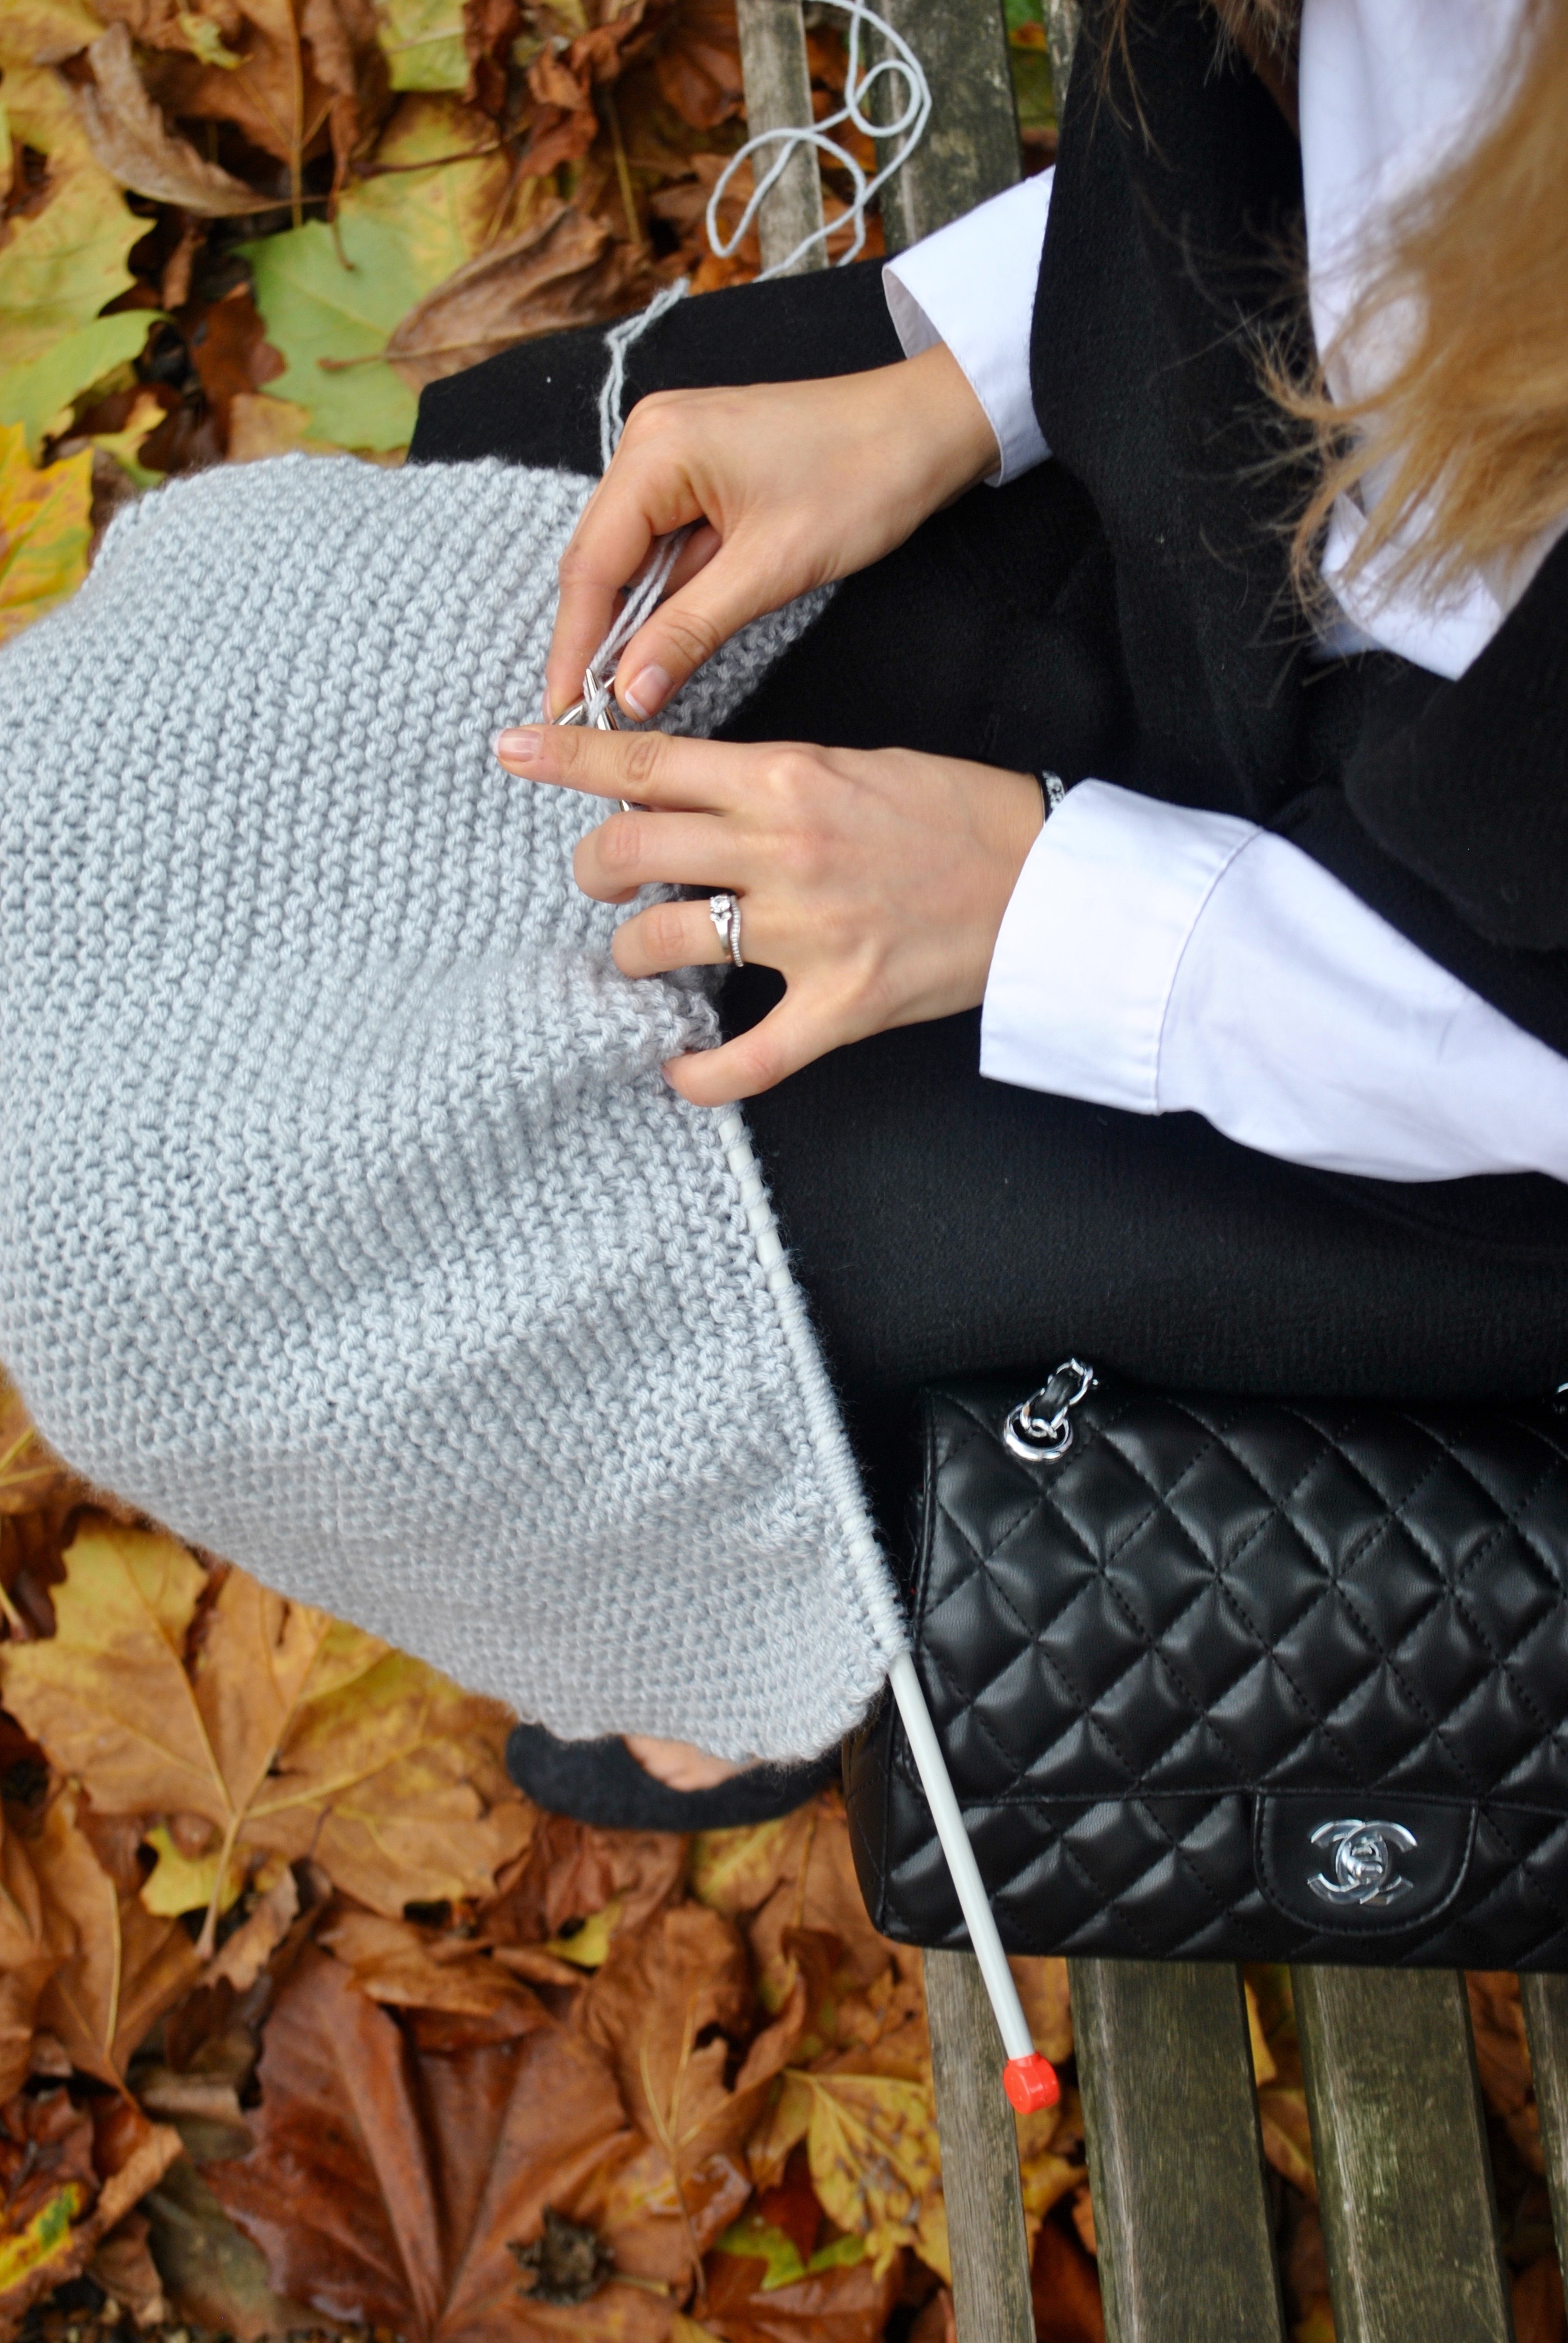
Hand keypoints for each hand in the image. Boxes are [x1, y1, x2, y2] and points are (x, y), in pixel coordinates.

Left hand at [493, 722, 1042, 1103]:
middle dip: (593, 868)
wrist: (1045, 880)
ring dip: (630, 955)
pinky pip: (745, 1057)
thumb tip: (686, 792)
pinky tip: (679, 1072)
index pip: (648, 763)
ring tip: (643, 960)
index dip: (566, 757)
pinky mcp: (839, 1005)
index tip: (511, 749)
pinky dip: (700, 1074)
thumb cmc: (953, 815)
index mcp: (784, 778)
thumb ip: (764, 779)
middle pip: (631, 852)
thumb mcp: (851, 763)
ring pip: (662, 945)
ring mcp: (808, 933)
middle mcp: (782, 851)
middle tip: (602, 879)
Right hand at [545, 343, 998, 722]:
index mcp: (656, 450)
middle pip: (600, 561)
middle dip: (598, 640)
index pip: (590, 566)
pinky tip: (667, 642)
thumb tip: (629, 693)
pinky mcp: (700, 470)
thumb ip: (689, 631)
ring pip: (633, 558)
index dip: (574, 647)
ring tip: (627, 693)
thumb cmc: (863, 476)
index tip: (565, 713)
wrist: (929, 427)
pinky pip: (668, 545)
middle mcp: (649, 440)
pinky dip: (669, 596)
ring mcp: (673, 452)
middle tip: (590, 716)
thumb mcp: (771, 568)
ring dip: (636, 622)